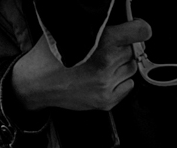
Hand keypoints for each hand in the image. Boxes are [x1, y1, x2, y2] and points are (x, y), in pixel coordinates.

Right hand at [7, 21, 150, 113]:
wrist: (36, 83)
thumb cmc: (50, 56)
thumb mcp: (69, 30)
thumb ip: (94, 23)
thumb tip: (113, 16)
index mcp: (101, 41)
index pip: (137, 32)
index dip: (139, 28)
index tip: (140, 29)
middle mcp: (105, 63)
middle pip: (131, 50)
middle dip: (121, 48)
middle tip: (103, 49)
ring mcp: (107, 84)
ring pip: (131, 68)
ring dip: (121, 65)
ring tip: (101, 63)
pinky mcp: (106, 100)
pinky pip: (129, 86)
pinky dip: (120, 81)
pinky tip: (104, 76)